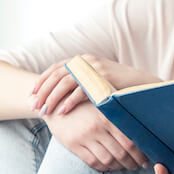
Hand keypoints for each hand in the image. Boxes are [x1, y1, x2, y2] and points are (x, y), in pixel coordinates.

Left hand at [31, 55, 158, 115]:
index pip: (55, 68)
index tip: (31, 94)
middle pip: (57, 75)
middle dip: (43, 91)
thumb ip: (79, 81)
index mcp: (82, 60)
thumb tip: (59, 93)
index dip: (41, 81)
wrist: (141, 87)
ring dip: (52, 98)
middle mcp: (86, 61)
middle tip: (34, 106)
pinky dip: (69, 102)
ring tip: (44, 111)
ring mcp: (94, 69)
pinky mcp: (101, 79)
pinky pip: (80, 91)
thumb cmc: (116, 87)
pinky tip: (61, 112)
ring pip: (65, 83)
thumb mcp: (95, 80)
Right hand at [44, 103, 147, 172]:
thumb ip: (118, 117)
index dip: (140, 153)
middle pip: (121, 152)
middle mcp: (96, 127)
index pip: (130, 140)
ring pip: (108, 160)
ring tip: (126, 166)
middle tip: (139, 165)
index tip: (146, 158)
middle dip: (133, 162)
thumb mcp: (102, 107)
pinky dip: (105, 167)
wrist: (56, 104)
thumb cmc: (85, 106)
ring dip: (120, 167)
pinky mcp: (73, 145)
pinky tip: (111, 166)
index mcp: (107, 116)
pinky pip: (93, 162)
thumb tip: (142, 134)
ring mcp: (84, 137)